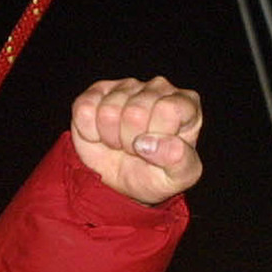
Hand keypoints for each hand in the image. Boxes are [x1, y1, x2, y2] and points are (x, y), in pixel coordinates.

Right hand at [70, 76, 202, 204]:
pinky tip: (103, 135)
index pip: (169, 109)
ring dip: (112, 138)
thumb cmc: (157, 175)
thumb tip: (153, 144)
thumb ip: (180, 162)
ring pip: (109, 111)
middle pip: (136, 112)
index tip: (156, 151)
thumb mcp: (179, 177)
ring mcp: (127, 86)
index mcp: (186, 105)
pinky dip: (90, 132)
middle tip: (137, 150)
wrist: (122, 184)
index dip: (156, 137)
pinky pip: (85, 109)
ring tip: (122, 144)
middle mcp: (159, 88)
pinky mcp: (97, 91)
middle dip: (132, 141)